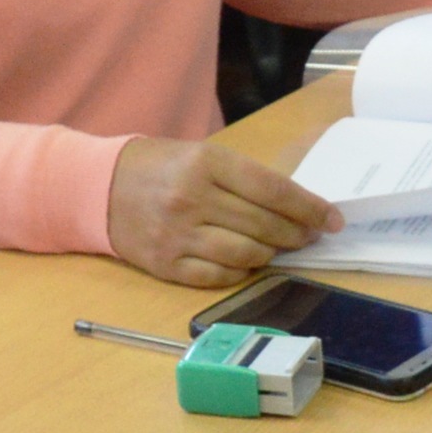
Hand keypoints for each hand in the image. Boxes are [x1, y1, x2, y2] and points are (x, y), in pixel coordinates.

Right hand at [108, 134, 340, 290]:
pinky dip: (242, 272)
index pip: (273, 190)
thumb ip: (245, 178)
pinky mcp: (167, 265)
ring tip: (277, 247)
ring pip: (247, 255)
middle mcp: (192, 199)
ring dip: (271, 254)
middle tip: (310, 235)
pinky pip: (220, 277)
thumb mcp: (202, 155)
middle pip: (265, 225)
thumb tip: (297, 206)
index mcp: (206, 163)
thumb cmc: (160, 167)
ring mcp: (178, 235)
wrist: (99, 187)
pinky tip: (246, 262)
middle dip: (297, 234)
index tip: (332, 219)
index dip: (309, 208)